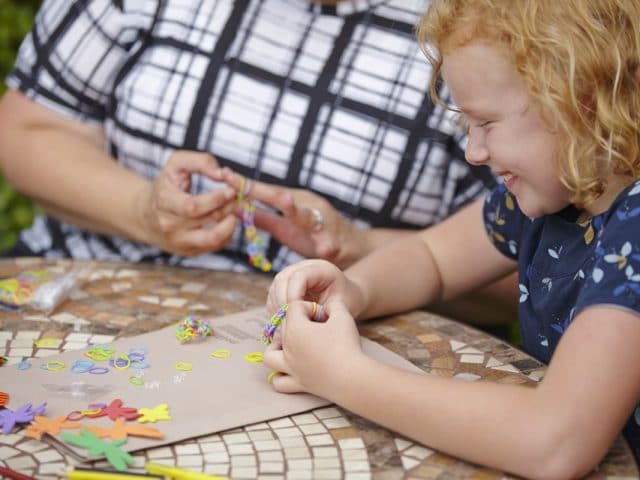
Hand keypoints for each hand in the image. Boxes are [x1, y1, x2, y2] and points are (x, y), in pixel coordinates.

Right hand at [140, 151, 237, 255]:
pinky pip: (215, 246)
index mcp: (164, 202)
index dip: (216, 199)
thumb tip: (223, 174)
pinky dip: (227, 234)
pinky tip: (227, 221)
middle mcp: (169, 226)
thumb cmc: (166, 185)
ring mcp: (178, 242)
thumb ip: (201, 162)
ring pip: (213, 238)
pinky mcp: (188, 252)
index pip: (193, 207)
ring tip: (235, 211)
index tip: (230, 190)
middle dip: (229, 208)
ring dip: (231, 224)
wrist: (145, 214)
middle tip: (237, 198)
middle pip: (207, 221)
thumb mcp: (176, 164)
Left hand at [218, 168, 369, 267]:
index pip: (265, 192)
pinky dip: (326, 246)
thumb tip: (235, 208)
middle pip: (281, 198)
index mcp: (295, 202)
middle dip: (260, 190)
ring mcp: (323, 223)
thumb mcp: (286, 227)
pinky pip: (330, 245)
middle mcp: (308, 207)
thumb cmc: (315, 236)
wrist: (354, 248)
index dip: (243, 185)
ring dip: (297, 209)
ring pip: (308, 216)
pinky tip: (324, 250)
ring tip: (287, 201)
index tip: (222, 175)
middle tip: (240, 182)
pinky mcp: (336, 242)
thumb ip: (263, 218)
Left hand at [263, 300, 363, 396]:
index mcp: (296, 328)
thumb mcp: (343, 317)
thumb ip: (333, 305)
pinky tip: (291, 370)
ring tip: (291, 345)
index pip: (294, 308)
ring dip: (276, 348)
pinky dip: (280, 376)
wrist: (352, 378)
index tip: (324, 315)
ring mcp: (290, 367)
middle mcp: (288, 347)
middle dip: (299, 322)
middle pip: (284, 326)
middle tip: (320, 326)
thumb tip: (328, 305)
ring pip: (269, 356)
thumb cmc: (346, 345)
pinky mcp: (298, 383)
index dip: (310, 307)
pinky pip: (278, 382)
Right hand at [266, 259, 365, 316]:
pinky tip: (284, 320)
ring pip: (275, 286)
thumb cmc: (346, 302)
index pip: (299, 276)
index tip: (297, 314)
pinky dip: (275, 308)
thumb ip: (323, 310)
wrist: (347, 296)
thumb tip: (300, 317)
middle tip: (288, 321)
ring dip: (277, 306)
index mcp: (321, 268)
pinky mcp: (286, 283)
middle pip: (282, 279)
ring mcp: (293, 273)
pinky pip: (273, 294)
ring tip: (286, 323)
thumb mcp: (340, 306)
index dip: (294, 295)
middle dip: (282, 301)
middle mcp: (304, 266)